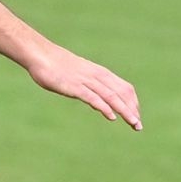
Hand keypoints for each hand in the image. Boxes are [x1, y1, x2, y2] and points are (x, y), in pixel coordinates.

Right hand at [26, 46, 141, 129]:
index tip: (136, 116)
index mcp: (101, 73)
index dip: (133, 102)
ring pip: (112, 96)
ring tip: (133, 123)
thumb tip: (100, 103)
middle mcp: (97, 76)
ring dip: (124, 111)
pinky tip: (112, 117)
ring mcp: (87, 81)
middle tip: (138, 126)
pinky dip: (104, 107)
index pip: (125, 88)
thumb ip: (91, 87)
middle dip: (132, 110)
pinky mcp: (75, 87)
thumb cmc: (58, 66)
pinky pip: (93, 98)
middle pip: (122, 93)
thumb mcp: (80, 75)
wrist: (42, 55)